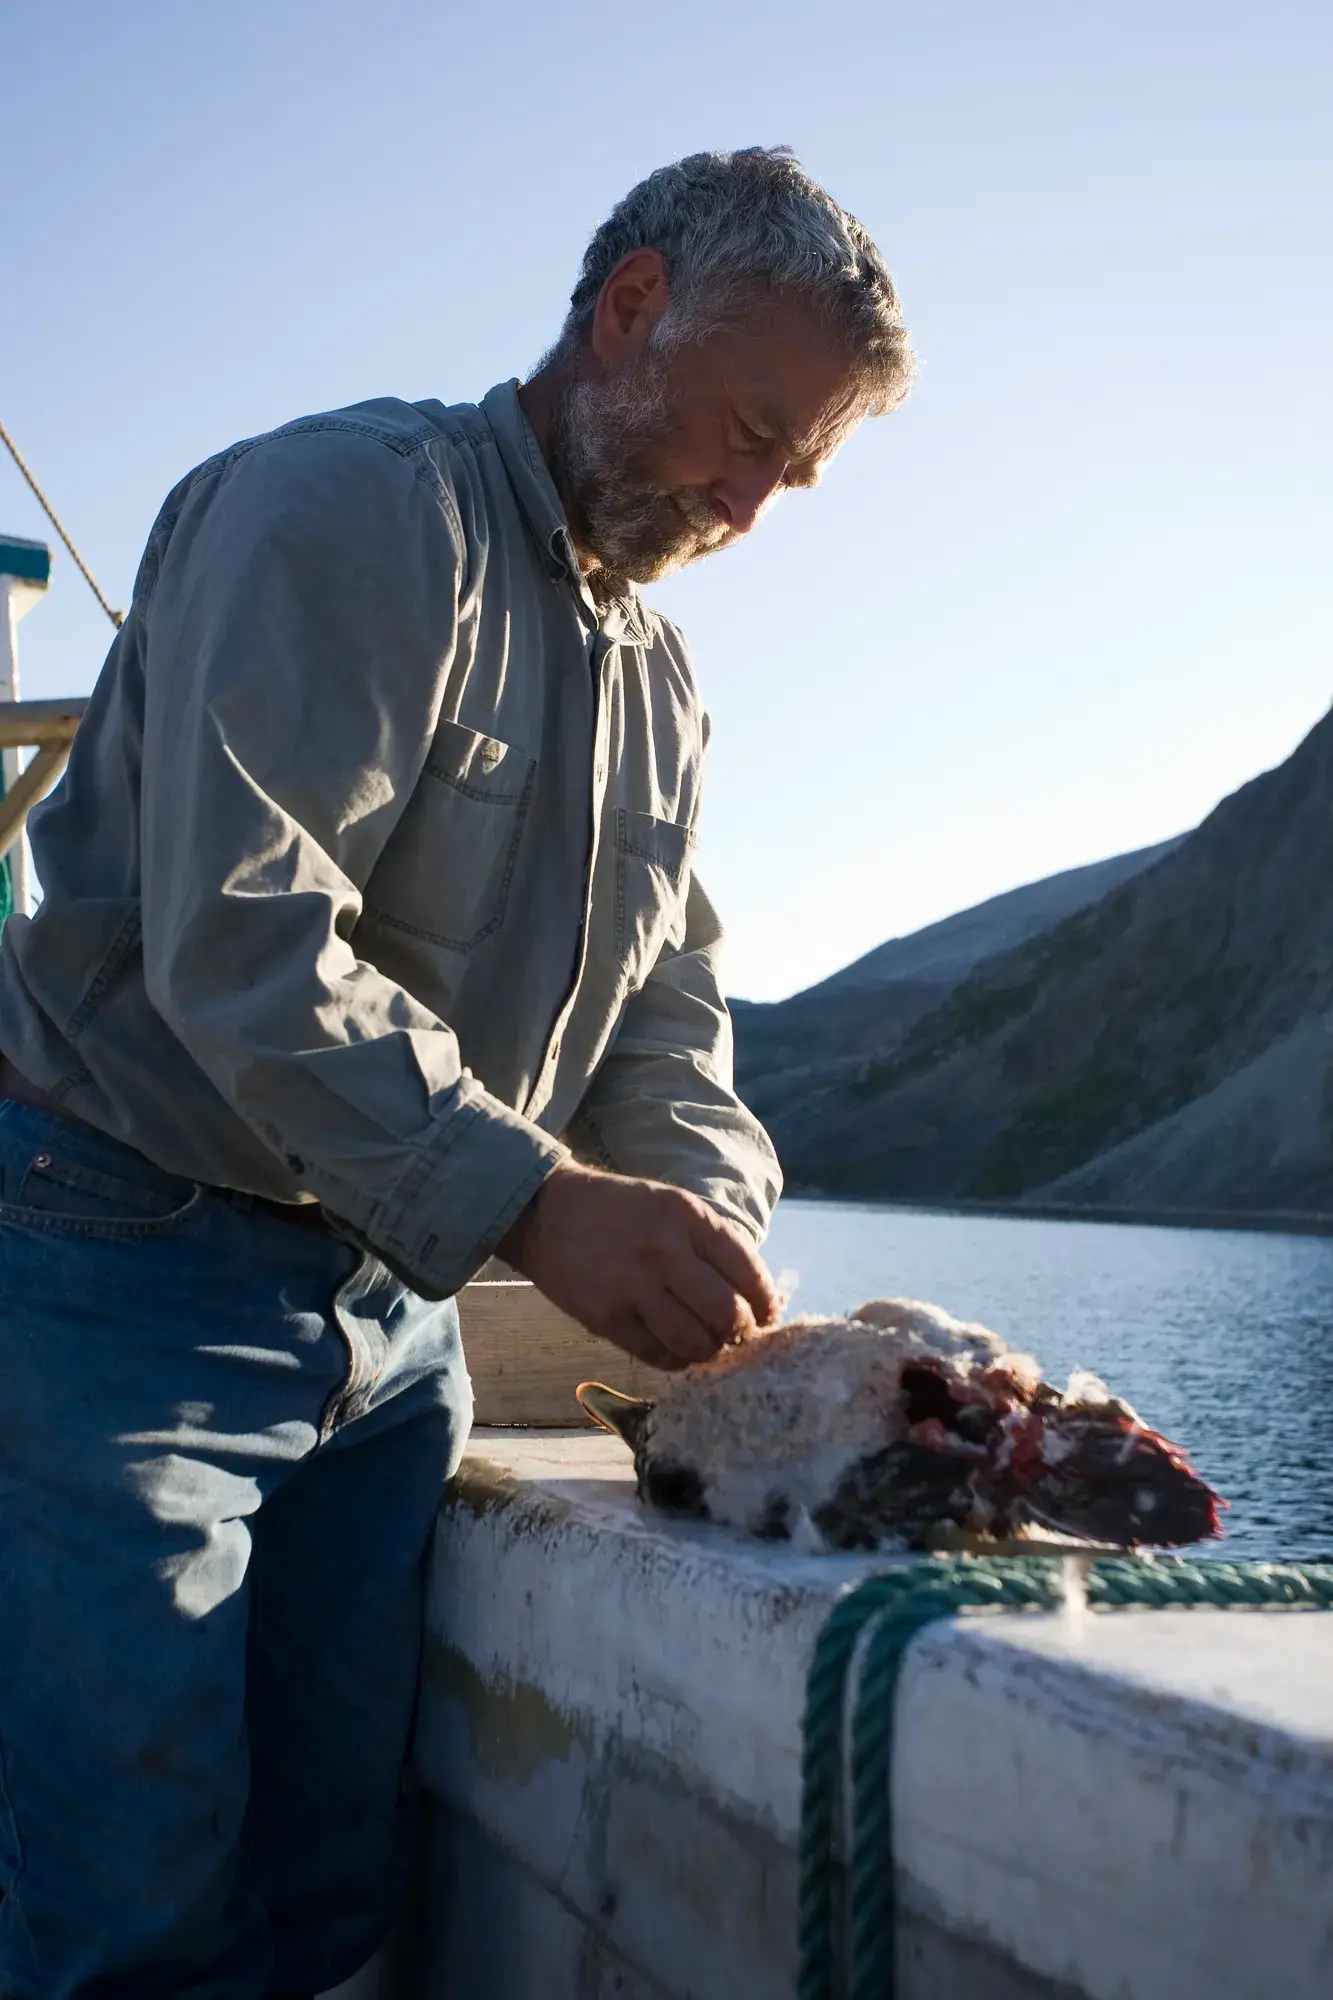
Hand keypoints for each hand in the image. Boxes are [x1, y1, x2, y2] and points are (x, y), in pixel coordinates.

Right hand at [497, 1161, 780, 1370]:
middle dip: (740, 1331)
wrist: (547, 1212)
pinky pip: (656, 1354)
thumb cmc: (620, 1212)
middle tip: (736, 1335)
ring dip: (708, 1350)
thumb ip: (711, 1244)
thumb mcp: (671, 1205)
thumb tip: (756, 1297)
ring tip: (707, 1345)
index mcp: (686, 1215)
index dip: (765, 1302)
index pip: (747, 1269)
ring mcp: (631, 1284)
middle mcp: (662, 1248)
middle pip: (726, 1311)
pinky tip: (676, 1350)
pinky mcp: (604, 1315)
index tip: (766, 1316)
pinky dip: (675, 1360)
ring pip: (693, 1340)